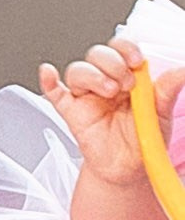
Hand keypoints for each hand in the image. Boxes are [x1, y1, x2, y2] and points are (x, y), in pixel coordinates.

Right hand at [39, 35, 184, 186]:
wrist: (129, 171)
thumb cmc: (143, 140)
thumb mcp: (160, 114)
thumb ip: (167, 91)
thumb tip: (183, 70)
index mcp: (128, 76)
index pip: (121, 49)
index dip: (125, 48)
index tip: (136, 60)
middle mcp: (105, 81)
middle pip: (97, 54)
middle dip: (111, 63)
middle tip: (125, 84)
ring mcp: (86, 96)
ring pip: (78, 70)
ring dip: (92, 75)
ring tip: (109, 91)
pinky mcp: (71, 112)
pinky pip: (54, 93)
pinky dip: (48, 81)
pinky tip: (48, 73)